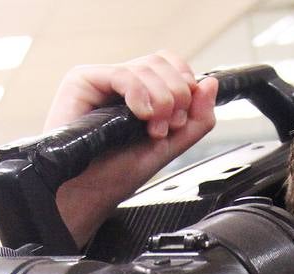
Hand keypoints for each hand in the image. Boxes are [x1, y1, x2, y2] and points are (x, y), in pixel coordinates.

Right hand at [43, 50, 217, 246]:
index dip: (185, 86)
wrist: (88, 192)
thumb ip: (196, 120)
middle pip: (163, 62)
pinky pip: (122, 74)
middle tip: (165, 127)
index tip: (179, 120)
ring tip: (151, 129)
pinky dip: (139, 94)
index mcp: (141, 93)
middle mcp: (122, 82)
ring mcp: (103, 79)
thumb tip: (211, 84)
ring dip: (160, 101)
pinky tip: (140, 115)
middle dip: (176, 96)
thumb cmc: (118, 173)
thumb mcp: (169, 147)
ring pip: (147, 67)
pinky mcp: (83, 80)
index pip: (172, 66)